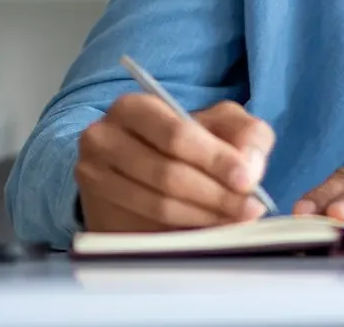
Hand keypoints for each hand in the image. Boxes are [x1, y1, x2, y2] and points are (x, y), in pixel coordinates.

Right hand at [76, 96, 274, 232]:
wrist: (148, 163)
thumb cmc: (192, 140)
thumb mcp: (224, 123)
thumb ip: (246, 135)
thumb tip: (249, 168)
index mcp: (133, 108)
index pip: (177, 136)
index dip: (215, 160)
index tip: (247, 181)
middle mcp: (103, 142)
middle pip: (166, 175)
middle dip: (214, 194)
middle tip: (250, 208)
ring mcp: (93, 182)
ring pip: (156, 206)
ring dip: (202, 218)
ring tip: (236, 221)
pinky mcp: (97, 217)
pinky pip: (144, 231)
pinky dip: (181, 235)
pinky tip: (208, 233)